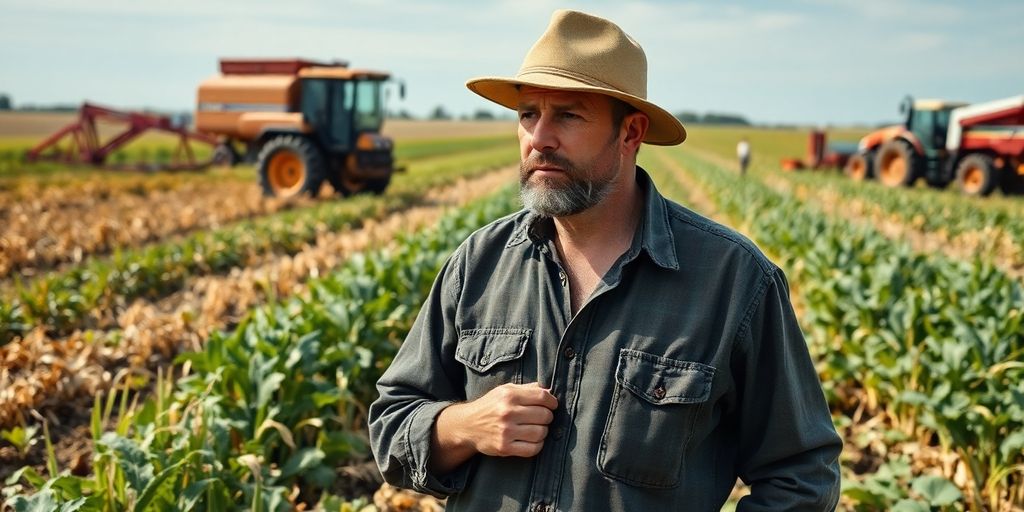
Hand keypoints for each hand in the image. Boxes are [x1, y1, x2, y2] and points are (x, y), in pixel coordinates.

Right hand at [431, 382, 557, 471]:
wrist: (467, 425)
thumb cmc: (490, 406)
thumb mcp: (505, 390)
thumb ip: (527, 389)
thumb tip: (550, 391)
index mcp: (509, 395)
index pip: (543, 397)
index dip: (552, 402)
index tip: (552, 405)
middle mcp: (507, 412)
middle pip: (544, 415)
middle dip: (547, 417)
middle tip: (542, 418)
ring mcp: (506, 431)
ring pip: (541, 432)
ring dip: (543, 432)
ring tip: (536, 429)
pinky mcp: (504, 447)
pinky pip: (533, 449)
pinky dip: (537, 445)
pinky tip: (532, 440)